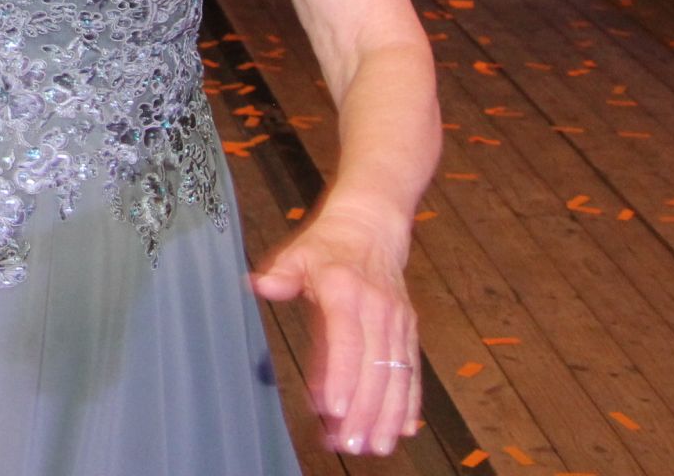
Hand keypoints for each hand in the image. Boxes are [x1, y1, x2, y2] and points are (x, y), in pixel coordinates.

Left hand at [251, 206, 420, 458]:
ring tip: (375, 446)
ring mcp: (397, 323)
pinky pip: (412, 372)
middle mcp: (378, 310)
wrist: (371, 226)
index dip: (343, 376)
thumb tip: (261, 285)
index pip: (347, 340)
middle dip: (365, 410)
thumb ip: (280, 273)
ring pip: (398, 375)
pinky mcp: (408, 332)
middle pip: (376, 367)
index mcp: (347, 291)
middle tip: (351, 444)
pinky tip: (403, 429)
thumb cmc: (327, 245)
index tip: (335, 410)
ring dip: (388, 415)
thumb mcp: (297, 252)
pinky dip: (409, 402)